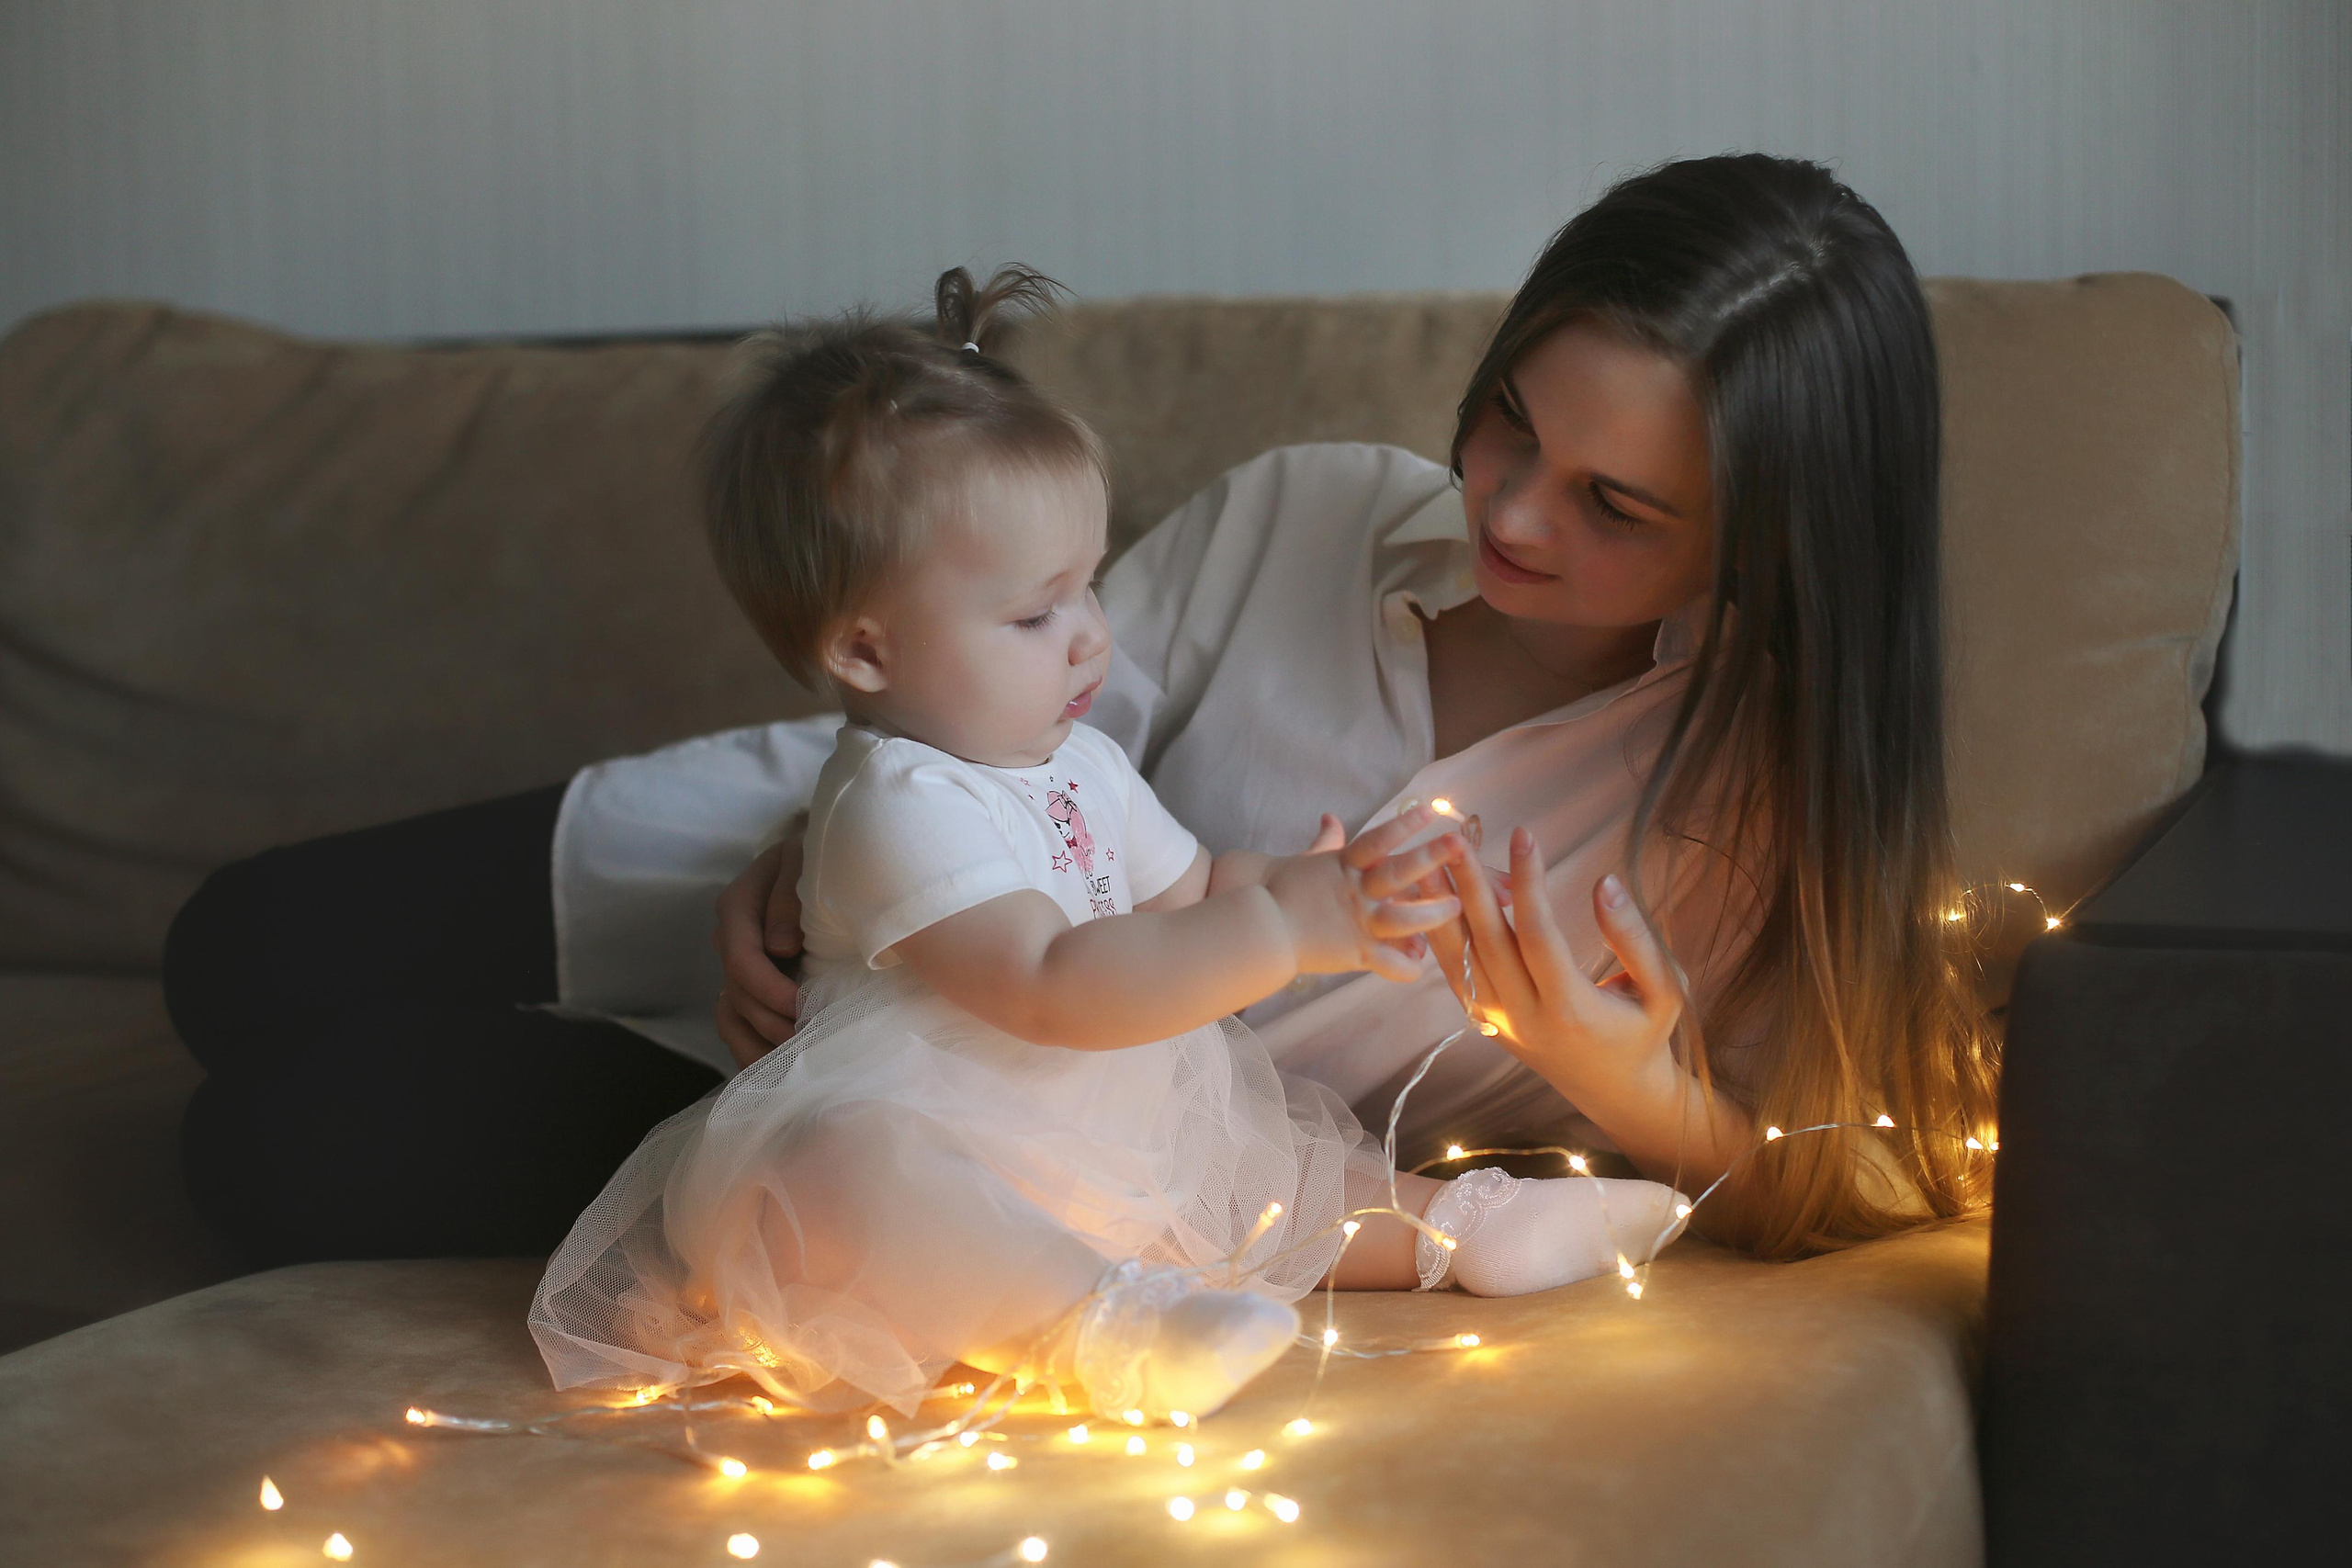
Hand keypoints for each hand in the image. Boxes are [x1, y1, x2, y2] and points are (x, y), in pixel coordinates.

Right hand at [712, 828, 806, 1068]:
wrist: (820, 853)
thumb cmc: (816, 854)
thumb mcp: (804, 860)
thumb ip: (790, 897)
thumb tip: (781, 947)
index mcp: (738, 907)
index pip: (741, 958)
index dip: (768, 988)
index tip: (802, 1006)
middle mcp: (730, 939)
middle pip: (737, 993)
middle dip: (771, 1021)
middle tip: (808, 1041)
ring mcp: (737, 964)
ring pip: (731, 1015)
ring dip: (758, 1044)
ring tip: (791, 1066)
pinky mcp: (750, 982)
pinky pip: (738, 1023)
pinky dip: (753, 1049)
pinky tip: (777, 1073)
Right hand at [1263, 805, 1463, 981]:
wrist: (1258, 928)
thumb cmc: (1275, 891)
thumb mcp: (1303, 860)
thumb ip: (1325, 841)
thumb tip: (1331, 817)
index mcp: (1343, 867)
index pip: (1377, 839)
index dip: (1403, 825)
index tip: (1427, 810)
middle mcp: (1356, 892)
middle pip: (1399, 871)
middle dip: (1430, 856)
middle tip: (1458, 844)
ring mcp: (1358, 922)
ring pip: (1404, 918)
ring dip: (1432, 912)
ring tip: (1456, 905)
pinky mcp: (1356, 952)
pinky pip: (1389, 963)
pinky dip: (1406, 967)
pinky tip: (1420, 965)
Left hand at [1427, 825, 1685, 1112]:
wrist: (1615, 1090)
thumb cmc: (1643, 1033)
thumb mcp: (1663, 990)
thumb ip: (1635, 939)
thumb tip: (1606, 884)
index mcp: (1571, 1009)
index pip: (1539, 936)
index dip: (1529, 883)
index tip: (1523, 834)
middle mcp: (1526, 1017)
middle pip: (1488, 943)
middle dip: (1469, 886)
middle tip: (1455, 838)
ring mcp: (1500, 1022)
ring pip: (1461, 959)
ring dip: (1442, 907)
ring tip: (1428, 858)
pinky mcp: (1486, 1021)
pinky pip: (1455, 974)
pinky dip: (1440, 936)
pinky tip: (1429, 899)